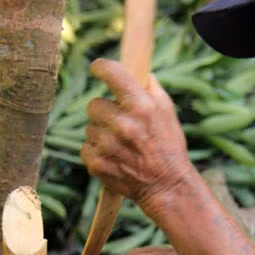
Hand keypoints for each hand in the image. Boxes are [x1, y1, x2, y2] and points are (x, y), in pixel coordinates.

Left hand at [82, 59, 194, 211]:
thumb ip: (150, 87)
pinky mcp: (97, 163)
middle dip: (104, 112)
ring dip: (101, 134)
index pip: (111, 73)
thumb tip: (137, 70)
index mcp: (141, 106)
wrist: (167, 186)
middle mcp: (123, 124)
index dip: (100, 67)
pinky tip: (114, 158)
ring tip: (121, 146)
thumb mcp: (167, 112)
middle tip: (118, 122)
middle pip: (93, 104)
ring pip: (90, 128)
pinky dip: (97, 153)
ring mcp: (107, 145)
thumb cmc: (169, 147)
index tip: (96, 68)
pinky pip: (85, 149)